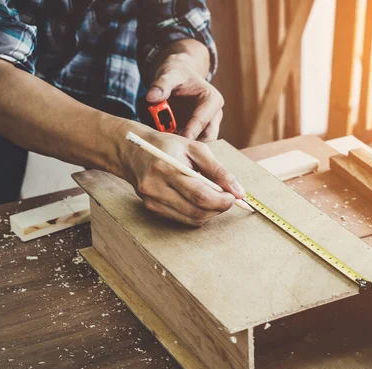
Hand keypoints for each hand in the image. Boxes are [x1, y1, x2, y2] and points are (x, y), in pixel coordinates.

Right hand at [118, 121, 244, 225]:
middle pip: (196, 211)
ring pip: (190, 219)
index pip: (200, 195)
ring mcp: (152, 201)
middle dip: (218, 208)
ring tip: (215, 198)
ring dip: (209, 213)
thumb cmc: (167, 146)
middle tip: (228, 199)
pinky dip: (196, 213)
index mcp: (167, 168)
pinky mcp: (151, 209)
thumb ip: (218, 170)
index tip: (234, 197)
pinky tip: (199, 200)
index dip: (222, 200)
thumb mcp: (195, 149)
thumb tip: (239, 191)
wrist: (132, 151)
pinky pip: (181, 219)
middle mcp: (156, 188)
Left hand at [147, 53, 223, 141]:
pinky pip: (192, 142)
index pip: (203, 120)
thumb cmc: (177, 73)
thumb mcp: (169, 73)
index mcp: (212, 100)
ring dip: (185, 144)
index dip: (191, 131)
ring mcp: (207, 124)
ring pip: (200, 142)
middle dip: (189, 142)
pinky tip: (167, 140)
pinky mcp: (198, 131)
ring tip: (166, 141)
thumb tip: (151, 97)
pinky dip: (180, 143)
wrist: (179, 75)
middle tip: (170, 143)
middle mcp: (214, 114)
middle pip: (207, 136)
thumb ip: (161, 84)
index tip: (179, 139)